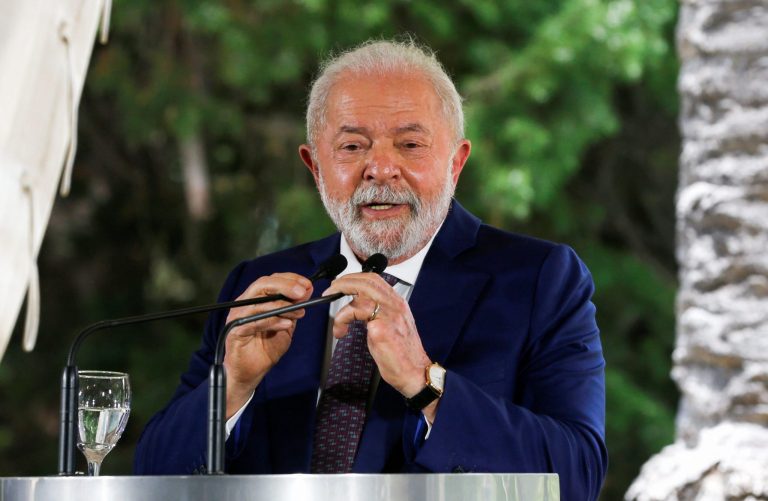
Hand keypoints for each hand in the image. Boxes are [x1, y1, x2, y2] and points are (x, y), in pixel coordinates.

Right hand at [223, 273, 311, 417]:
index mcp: (256, 299)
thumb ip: (293, 308)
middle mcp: (245, 304)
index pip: (271, 280)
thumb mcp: (286, 325)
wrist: (251, 373)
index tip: (307, 284)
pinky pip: (254, 322)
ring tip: (299, 312)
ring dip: (283, 306)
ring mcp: (238, 316)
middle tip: (302, 292)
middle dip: (286, 286)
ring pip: (260, 302)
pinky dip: (272, 321)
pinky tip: (286, 324)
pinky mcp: (235, 331)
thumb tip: (306, 291)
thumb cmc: (264, 349)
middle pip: (263, 285)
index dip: (290, 279)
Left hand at [323, 273, 434, 414]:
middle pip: (366, 281)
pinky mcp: (381, 329)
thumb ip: (378, 314)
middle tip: (331, 291)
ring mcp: (389, 315)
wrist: (415, 372)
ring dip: (341, 305)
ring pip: (360, 293)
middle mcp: (395, 306)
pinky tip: (341, 332)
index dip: (354, 278)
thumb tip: (357, 307)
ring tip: (336, 319)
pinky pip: (356, 313)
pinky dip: (343, 319)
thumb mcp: (392, 326)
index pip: (375, 279)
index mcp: (398, 304)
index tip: (341, 284)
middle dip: (343, 283)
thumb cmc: (403, 354)